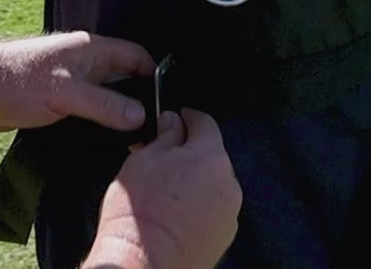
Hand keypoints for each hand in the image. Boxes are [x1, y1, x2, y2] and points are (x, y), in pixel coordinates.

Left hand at [0, 30, 154, 131]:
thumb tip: (140, 116)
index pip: (136, 56)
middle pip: (125, 77)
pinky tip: (106, 140)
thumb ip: (104, 103)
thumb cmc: (17, 80)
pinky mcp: (60, 100)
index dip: (154, 75)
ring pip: (108, 96)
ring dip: (118, 113)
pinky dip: (100, 122)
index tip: (165, 103)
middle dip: (139, 98)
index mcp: (92, 49)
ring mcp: (73, 81)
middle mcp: (87, 62)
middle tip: (152, 128)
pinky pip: (91, 109)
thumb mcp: (65, 92)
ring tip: (133, 139)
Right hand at [84, 109, 241, 268]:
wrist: (142, 267)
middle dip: (189, 152)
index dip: (187, 117)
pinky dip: (199, 206)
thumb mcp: (143, 160)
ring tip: (166, 192)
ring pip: (212, 183)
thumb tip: (171, 122)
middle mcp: (228, 183)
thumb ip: (164, 135)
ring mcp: (230, 213)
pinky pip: (213, 209)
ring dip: (195, 181)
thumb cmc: (140, 214)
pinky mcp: (224, 238)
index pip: (205, 122)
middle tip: (162, 159)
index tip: (175, 118)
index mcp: (211, 156)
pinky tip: (175, 214)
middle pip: (211, 154)